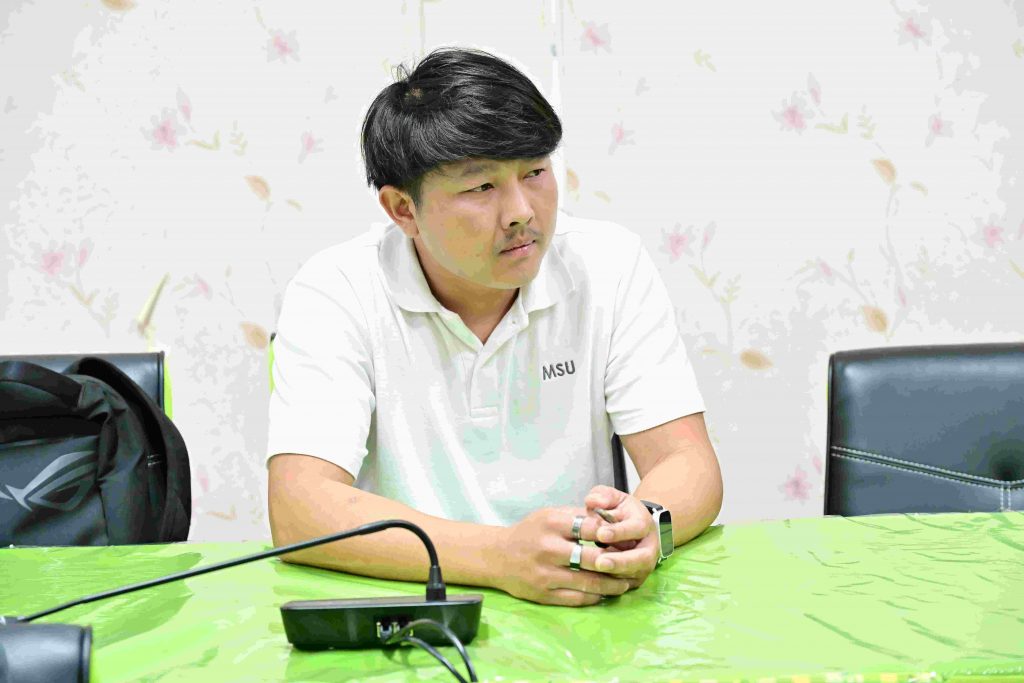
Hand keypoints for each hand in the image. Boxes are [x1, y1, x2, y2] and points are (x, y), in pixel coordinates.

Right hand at [495, 506, 631, 605]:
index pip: (590, 528)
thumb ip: (577, 516)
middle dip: (616, 562)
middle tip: (632, 564)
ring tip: (624, 583)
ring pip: (588, 582)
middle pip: (592, 558)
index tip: (626, 539)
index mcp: (551, 524)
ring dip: (611, 584)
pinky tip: (604, 594)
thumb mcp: (549, 515)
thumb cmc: (529, 533)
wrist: (496, 556)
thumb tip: (610, 520)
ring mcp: (545, 574)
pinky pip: (576, 598)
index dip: (612, 534)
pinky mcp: (543, 594)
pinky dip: (594, 597)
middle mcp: (548, 548)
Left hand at [583, 485, 658, 589]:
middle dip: (620, 562)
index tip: (600, 533)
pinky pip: (624, 586)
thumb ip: (603, 496)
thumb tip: (593, 501)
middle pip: (641, 559)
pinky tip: (592, 584)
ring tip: (594, 573)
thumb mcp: (612, 498)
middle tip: (600, 563)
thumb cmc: (619, 511)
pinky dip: (610, 586)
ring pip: (632, 575)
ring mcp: (644, 566)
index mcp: (644, 524)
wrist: (634, 527)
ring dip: (614, 576)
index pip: (635, 529)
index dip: (618, 532)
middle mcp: (649, 547)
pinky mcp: (635, 579)